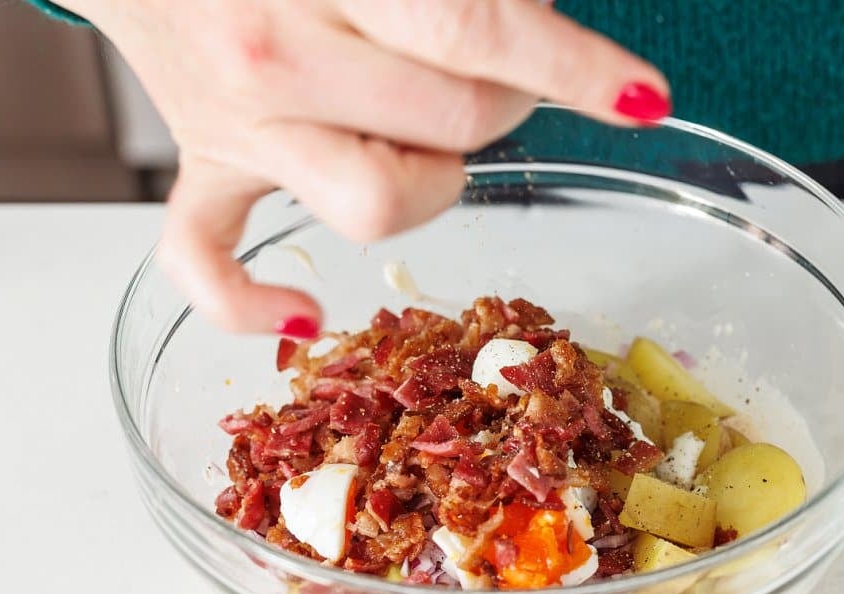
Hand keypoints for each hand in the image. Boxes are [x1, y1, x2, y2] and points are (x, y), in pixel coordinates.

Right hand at [66, 0, 669, 333]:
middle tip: (501, 67)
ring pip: (373, 205)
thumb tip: (547, 8)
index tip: (640, 97)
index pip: (476, 32)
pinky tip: (303, 312)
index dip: (574, 69)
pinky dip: (248, 304)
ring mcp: (237, 124)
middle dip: (511, 99)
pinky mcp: (203, 165)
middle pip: (452, 121)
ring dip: (434, 179)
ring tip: (427, 130)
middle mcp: (275, 54)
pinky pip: (204, 264)